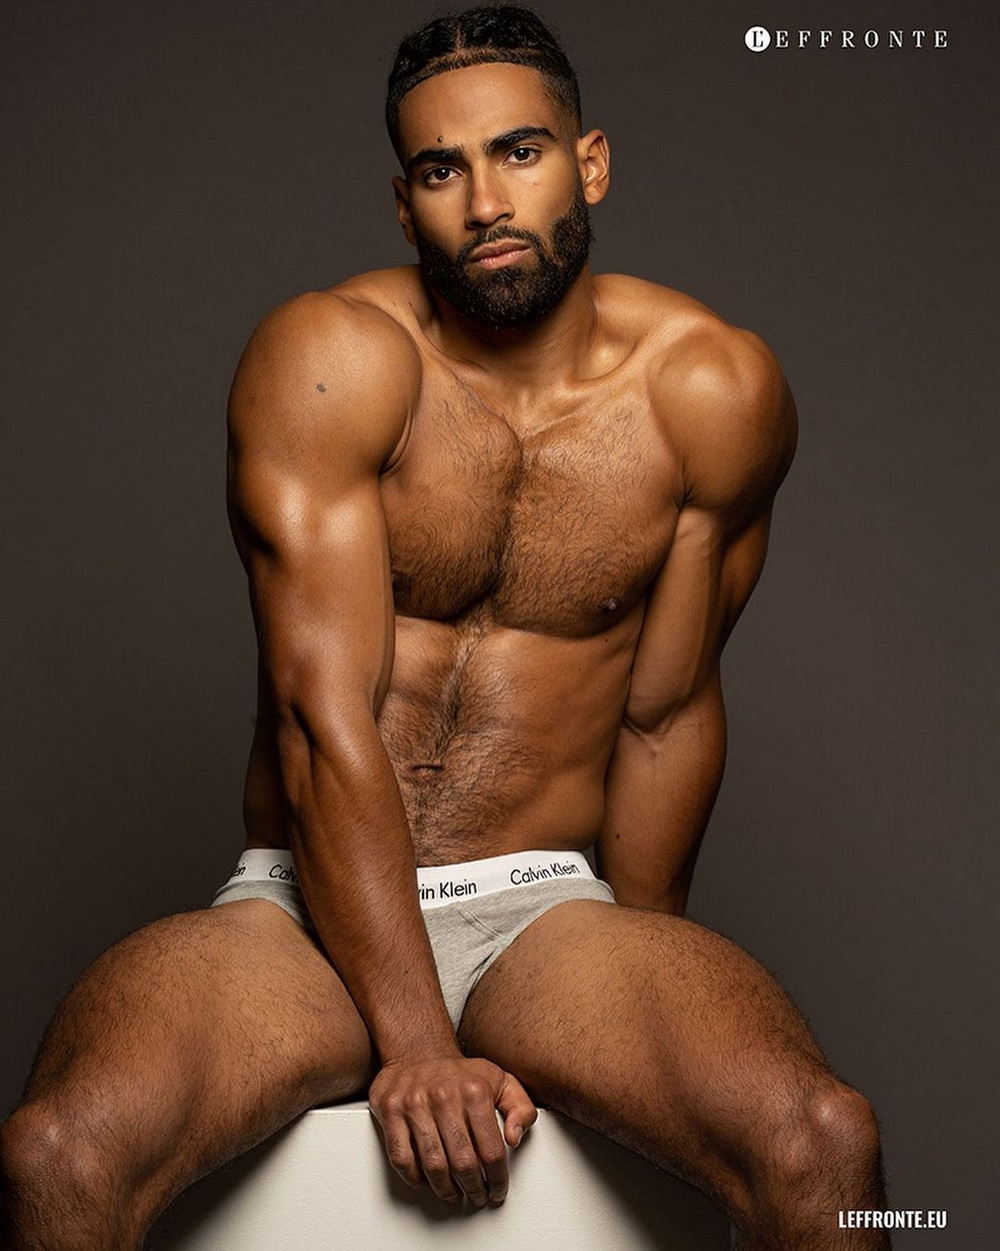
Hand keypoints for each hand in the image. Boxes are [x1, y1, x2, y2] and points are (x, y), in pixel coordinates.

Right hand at [368, 1054, 536, 1207]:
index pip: (491, 1150)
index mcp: (474, 1091)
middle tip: (476, 1196)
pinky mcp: (391, 1110)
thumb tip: (515, 1137)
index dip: (497, 1178)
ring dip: (445, 1189)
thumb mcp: (501, 1080)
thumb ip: (520, 1107)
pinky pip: (402, 1157)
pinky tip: (426, 1180)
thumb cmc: (460, 1073)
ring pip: (432, 1165)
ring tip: (454, 1194)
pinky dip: (414, 1177)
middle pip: (463, 1163)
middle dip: (473, 1188)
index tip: (497, 1190)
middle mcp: (444, 1096)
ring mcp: (415, 1103)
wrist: (418, 1051)